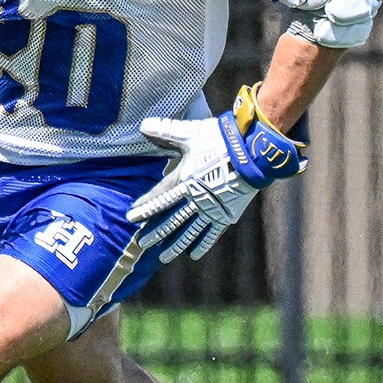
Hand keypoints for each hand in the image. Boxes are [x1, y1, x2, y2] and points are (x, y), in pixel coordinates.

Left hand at [126, 85, 307, 261]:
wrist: (251, 151)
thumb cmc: (220, 140)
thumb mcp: (191, 134)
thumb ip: (167, 131)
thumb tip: (143, 125)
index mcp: (184, 180)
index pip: (159, 198)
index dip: (145, 208)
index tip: (131, 217)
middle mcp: (194, 199)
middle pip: (170, 219)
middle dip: (155, 232)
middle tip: (141, 243)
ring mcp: (211, 209)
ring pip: (189, 231)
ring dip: (174, 244)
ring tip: (162, 256)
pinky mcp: (226, 214)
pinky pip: (211, 233)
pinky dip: (202, 244)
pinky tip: (193, 255)